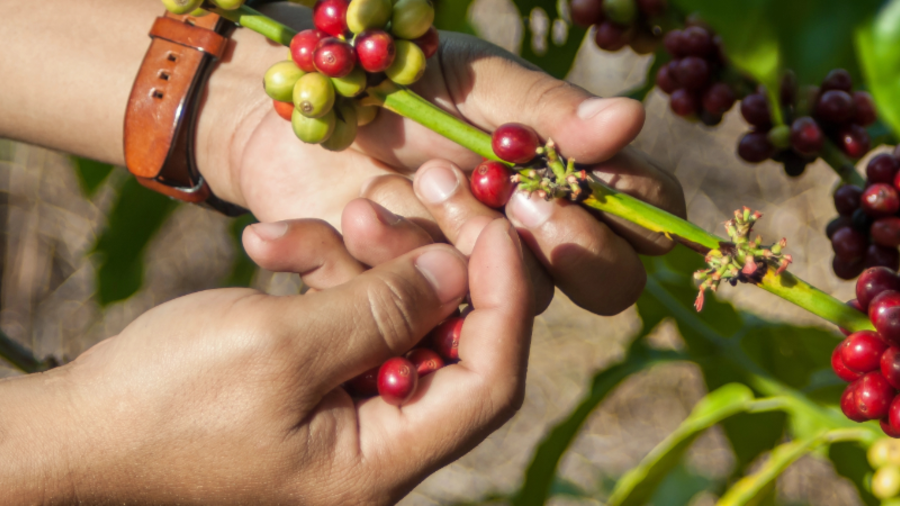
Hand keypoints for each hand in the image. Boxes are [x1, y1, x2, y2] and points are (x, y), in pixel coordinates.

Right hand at [0, 207, 532, 504]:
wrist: (78, 430)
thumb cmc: (164, 403)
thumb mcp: (279, 348)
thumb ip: (383, 309)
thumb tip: (461, 272)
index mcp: (381, 464)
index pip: (489, 380)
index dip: (502, 297)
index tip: (491, 223)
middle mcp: (377, 444)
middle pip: (445, 337)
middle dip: (413, 262)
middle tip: (374, 204)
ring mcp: (345, 410)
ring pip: (391, 314)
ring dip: (346, 260)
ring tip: (278, 237)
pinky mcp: (315, 379)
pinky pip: (344, 315)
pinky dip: (314, 275)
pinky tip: (264, 247)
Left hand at [200, 3, 684, 315]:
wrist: (302, 111)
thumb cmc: (402, 82)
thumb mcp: (471, 81)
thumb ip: (543, 110)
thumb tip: (631, 119)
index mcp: (570, 178)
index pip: (647, 216)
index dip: (620, 219)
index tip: (538, 192)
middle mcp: (540, 237)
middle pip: (604, 282)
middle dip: (536, 247)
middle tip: (461, 188)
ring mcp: (482, 276)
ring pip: (499, 299)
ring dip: (424, 245)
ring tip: (362, 199)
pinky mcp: (416, 303)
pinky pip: (409, 311)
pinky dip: (353, 263)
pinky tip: (317, 228)